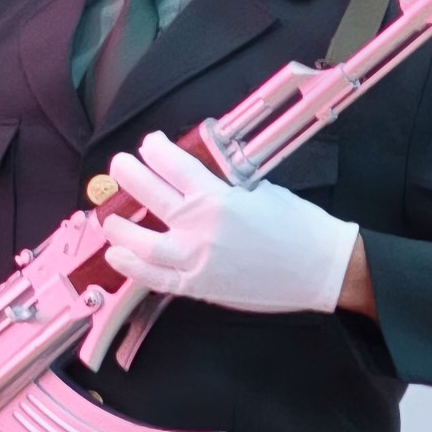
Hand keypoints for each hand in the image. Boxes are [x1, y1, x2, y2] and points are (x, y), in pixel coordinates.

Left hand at [100, 132, 360, 314]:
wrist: (321, 268)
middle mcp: (200, 227)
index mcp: (216, 197)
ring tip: (110, 217)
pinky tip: (116, 255)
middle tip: (119, 165)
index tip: (149, 145)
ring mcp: (196, 259)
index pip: (171, 164)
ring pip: (141, 242)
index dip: (154, 150)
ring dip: (119, 226)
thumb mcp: (260, 189)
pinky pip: (155, 278)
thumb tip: (201, 174)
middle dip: (127, 174)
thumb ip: (224, 183)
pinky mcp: (198, 286)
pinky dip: (131, 267)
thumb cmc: (298, 226)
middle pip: (147, 194)